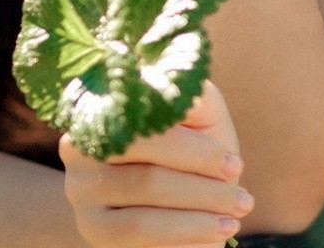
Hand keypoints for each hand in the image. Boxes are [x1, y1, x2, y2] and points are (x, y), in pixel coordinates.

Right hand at [60, 78, 250, 247]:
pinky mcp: (92, 228)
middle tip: (243, 199)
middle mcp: (79, 147)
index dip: (194, 150)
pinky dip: (185, 234)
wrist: (175, 198)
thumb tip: (187, 89)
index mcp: (105, 105)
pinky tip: (216, 234)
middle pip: (146, 168)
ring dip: (198, 212)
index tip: (235, 165)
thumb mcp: (200, 119)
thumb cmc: (193, 150)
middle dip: (203, 185)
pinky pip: (140, 235)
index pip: (148, 126)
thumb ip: (194, 99)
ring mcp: (80, 190)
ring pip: (144, 205)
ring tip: (236, 216)